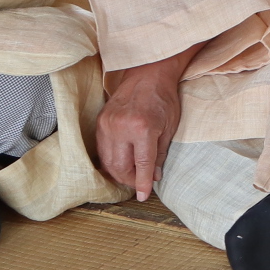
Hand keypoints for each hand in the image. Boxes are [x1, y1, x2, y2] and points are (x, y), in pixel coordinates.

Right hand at [95, 51, 192, 198]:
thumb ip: (160, 154)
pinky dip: (110, 159)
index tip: (142, 196)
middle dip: (128, 180)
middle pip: (119, 166)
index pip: (140, 165)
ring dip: (118, 172)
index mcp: (142, 128)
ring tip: (130, 176)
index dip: (141, 183)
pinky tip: (120, 163)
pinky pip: (102, 148)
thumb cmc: (164, 98)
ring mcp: (107, 124)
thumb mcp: (169, 127)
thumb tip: (153, 177)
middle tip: (138, 184)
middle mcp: (121, 127)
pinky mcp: (100, 121)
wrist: (148, 73)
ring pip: (107, 160)